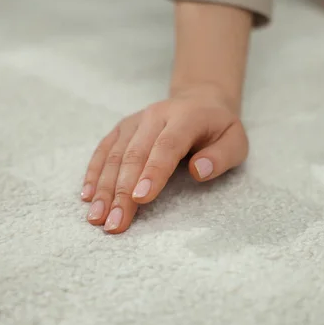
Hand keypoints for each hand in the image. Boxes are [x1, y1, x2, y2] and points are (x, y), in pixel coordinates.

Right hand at [80, 87, 248, 233]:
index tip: (140, 199)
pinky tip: (88, 196)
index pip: (166, 146)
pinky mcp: (123, 128)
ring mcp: (136, 121)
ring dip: (104, 188)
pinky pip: (104, 150)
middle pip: (134, 154)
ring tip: (97, 218)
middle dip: (122, 191)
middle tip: (115, 223)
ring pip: (115, 154)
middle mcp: (156, 116)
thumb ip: (221, 157)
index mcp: (185, 118)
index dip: (152, 172)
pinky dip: (94, 173)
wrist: (200, 101)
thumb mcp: (235, 141)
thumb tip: (198, 171)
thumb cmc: (218, 129)